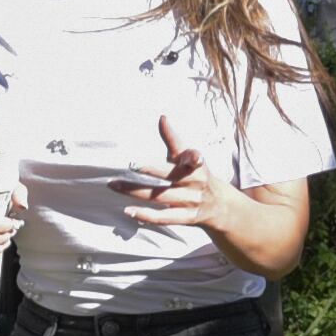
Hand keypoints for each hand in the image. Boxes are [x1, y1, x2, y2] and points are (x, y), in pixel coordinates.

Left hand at [111, 113, 227, 233]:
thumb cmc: (196, 175)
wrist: (220, 206)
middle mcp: (194, 181)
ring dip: (135, 191)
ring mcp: (191, 201)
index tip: (172, 137)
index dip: (186, 150)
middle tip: (131, 164)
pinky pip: (164, 218)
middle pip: (170, 175)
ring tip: (114, 185)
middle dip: (152, 170)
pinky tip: (128, 211)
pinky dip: (146, 215)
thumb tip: (162, 117)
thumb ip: (173, 139)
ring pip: (160, 196)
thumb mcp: (187, 157)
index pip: (191, 155)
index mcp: (195, 164)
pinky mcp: (187, 218)